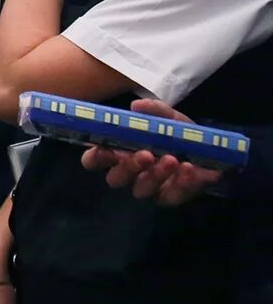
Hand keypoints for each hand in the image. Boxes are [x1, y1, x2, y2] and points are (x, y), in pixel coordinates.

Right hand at [81, 98, 222, 205]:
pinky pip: (170, 196)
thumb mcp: (167, 117)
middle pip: (115, 179)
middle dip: (128, 168)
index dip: (95, 158)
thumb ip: (153, 110)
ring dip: (154, 175)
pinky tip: (188, 168)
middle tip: (145, 154)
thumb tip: (136, 106)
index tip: (105, 149)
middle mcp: (129, 173)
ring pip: (141, 190)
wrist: (209, 150)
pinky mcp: (170, 197)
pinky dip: (180, 183)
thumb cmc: (176, 133)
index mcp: (118, 153)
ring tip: (171, 159)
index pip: (94, 161)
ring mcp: (149, 187)